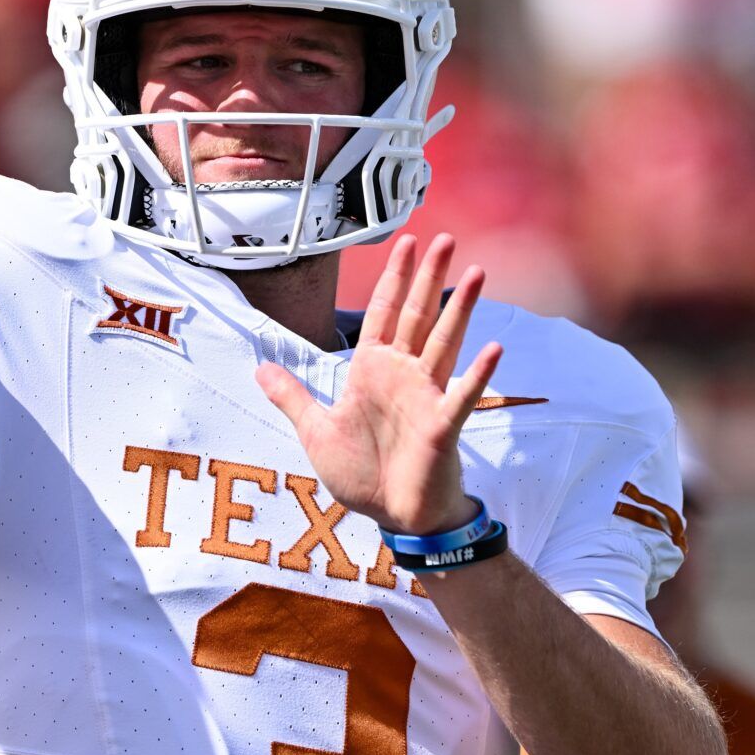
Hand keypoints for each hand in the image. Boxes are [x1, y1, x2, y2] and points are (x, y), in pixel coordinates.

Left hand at [257, 233, 501, 536]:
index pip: (384, 312)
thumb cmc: (361, 474)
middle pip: (418, 315)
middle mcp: (403, 375)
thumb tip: (259, 368)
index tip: (407, 241)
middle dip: (428, 276)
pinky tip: (494, 348)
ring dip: (461, 308)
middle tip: (444, 238)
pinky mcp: (443, 424)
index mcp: (372, 371)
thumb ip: (292, 396)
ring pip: (445, 341)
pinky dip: (477, 373)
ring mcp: (426, 396)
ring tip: (477, 272)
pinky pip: (462, 394)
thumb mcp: (316, 430)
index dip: (394, 277)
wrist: (393, 516)